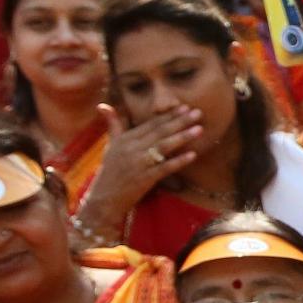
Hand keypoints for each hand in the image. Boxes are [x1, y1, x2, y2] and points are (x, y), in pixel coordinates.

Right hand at [84, 103, 202, 221]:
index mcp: (125, 139)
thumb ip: (113, 125)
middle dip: (180, 121)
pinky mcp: (145, 178)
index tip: (184, 107)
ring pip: (163, 146)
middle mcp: (132, 148)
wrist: (104, 198)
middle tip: (198, 112)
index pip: (151, 124)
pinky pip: (164, 168)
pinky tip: (193, 155)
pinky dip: (178, 161)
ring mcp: (139, 163)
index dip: (168, 115)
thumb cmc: (110, 171)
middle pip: (160, 132)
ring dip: (182, 137)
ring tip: (199, 129)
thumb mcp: (110, 146)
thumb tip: (103, 105)